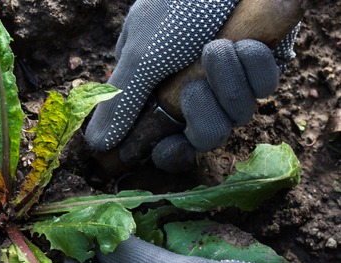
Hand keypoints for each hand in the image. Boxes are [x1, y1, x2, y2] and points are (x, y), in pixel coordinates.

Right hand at [85, 0, 296, 171]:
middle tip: (192, 88)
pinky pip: (264, 85)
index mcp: (155, 86)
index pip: (161, 136)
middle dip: (202, 114)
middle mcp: (191, 85)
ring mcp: (229, 75)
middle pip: (203, 134)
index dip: (168, 148)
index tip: (168, 148)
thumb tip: (96, 145)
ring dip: (227, 81)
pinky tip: (244, 41)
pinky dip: (253, 64)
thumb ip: (121, 104)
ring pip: (236, 113)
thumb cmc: (179, 5)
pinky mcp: (262, 62)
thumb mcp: (142, 55)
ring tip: (218, 46)